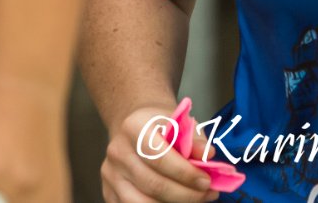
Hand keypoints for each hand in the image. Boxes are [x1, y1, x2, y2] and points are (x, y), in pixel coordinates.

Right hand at [101, 104, 221, 202]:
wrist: (134, 127)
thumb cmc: (161, 125)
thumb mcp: (180, 122)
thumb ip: (195, 139)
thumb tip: (208, 155)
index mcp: (134, 128)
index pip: (160, 157)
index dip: (185, 173)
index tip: (207, 181)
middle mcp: (118, 152)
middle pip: (153, 184)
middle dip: (186, 194)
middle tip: (208, 194)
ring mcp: (110, 174)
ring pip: (143, 202)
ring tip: (196, 199)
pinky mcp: (109, 192)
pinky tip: (176, 202)